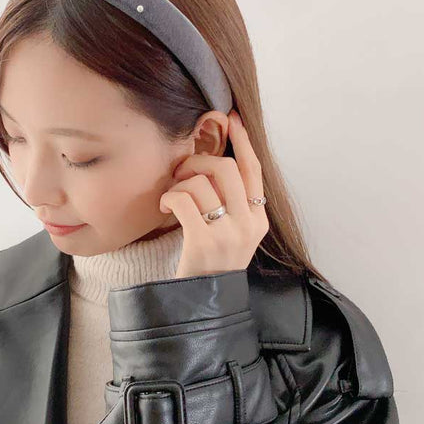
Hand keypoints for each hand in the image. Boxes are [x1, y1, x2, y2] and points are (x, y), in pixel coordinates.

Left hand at [159, 109, 269, 278]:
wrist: (204, 304)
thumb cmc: (212, 265)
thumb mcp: (234, 235)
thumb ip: (233, 203)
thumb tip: (216, 161)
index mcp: (259, 220)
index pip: (254, 170)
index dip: (243, 140)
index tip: (231, 119)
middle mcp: (249, 225)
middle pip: (227, 169)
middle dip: (198, 162)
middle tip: (182, 173)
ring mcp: (228, 234)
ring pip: (202, 183)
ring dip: (179, 183)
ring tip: (171, 198)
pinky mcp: (203, 242)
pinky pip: (183, 200)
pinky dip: (169, 198)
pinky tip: (165, 208)